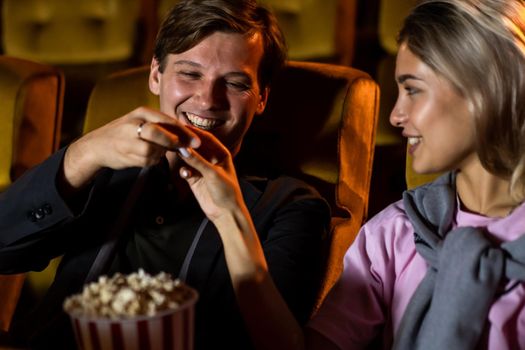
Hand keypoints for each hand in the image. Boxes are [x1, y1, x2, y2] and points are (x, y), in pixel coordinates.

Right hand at [62, 107, 199, 190]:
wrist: (97, 146)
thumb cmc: (125, 133)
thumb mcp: (141, 121)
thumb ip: (161, 126)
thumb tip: (187, 135)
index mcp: (142, 112)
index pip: (167, 120)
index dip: (184, 131)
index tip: (197, 140)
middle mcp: (134, 123)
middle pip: (159, 133)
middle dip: (174, 143)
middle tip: (185, 149)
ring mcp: (128, 139)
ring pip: (154, 150)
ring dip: (160, 154)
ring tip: (156, 152)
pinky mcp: (125, 153)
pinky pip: (148, 160)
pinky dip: (151, 161)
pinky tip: (144, 157)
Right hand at [176, 126, 244, 221]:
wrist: (226, 213)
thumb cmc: (227, 192)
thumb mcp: (213, 174)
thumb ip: (197, 161)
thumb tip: (183, 148)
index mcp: (221, 154)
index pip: (206, 138)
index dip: (194, 132)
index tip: (181, 126)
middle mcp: (211, 159)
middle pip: (196, 147)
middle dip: (185, 143)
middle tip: (172, 137)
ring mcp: (202, 169)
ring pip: (189, 158)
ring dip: (182, 156)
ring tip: (173, 153)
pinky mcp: (195, 179)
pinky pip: (186, 170)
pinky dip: (184, 170)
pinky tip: (184, 174)